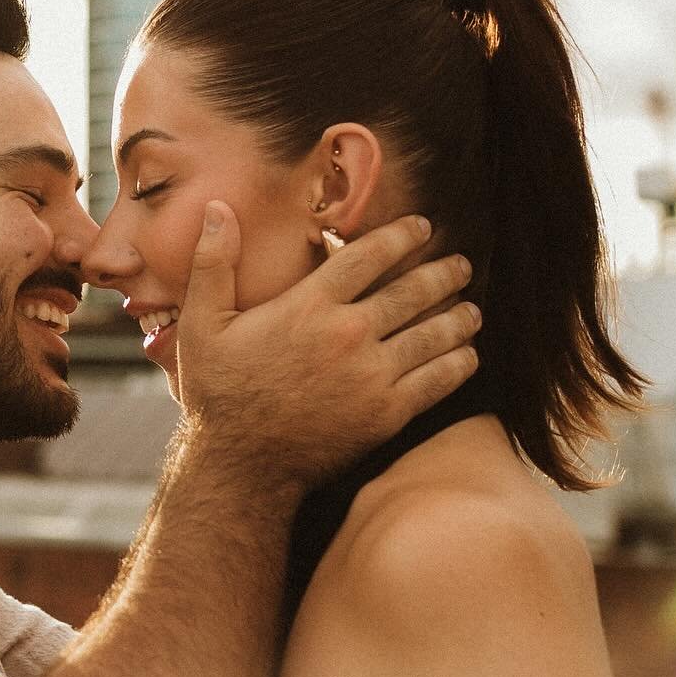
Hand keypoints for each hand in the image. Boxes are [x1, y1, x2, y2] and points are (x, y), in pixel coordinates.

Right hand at [176, 203, 479, 484]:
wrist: (241, 467)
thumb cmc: (217, 395)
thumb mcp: (202, 325)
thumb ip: (213, 264)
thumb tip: (218, 210)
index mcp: (308, 305)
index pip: (369, 255)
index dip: (402, 236)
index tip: (423, 227)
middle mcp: (347, 334)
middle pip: (413, 290)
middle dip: (444, 273)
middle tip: (462, 265)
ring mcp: (372, 375)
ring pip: (433, 334)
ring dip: (460, 317)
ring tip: (473, 309)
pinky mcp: (386, 414)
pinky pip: (437, 380)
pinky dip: (459, 364)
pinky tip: (468, 355)